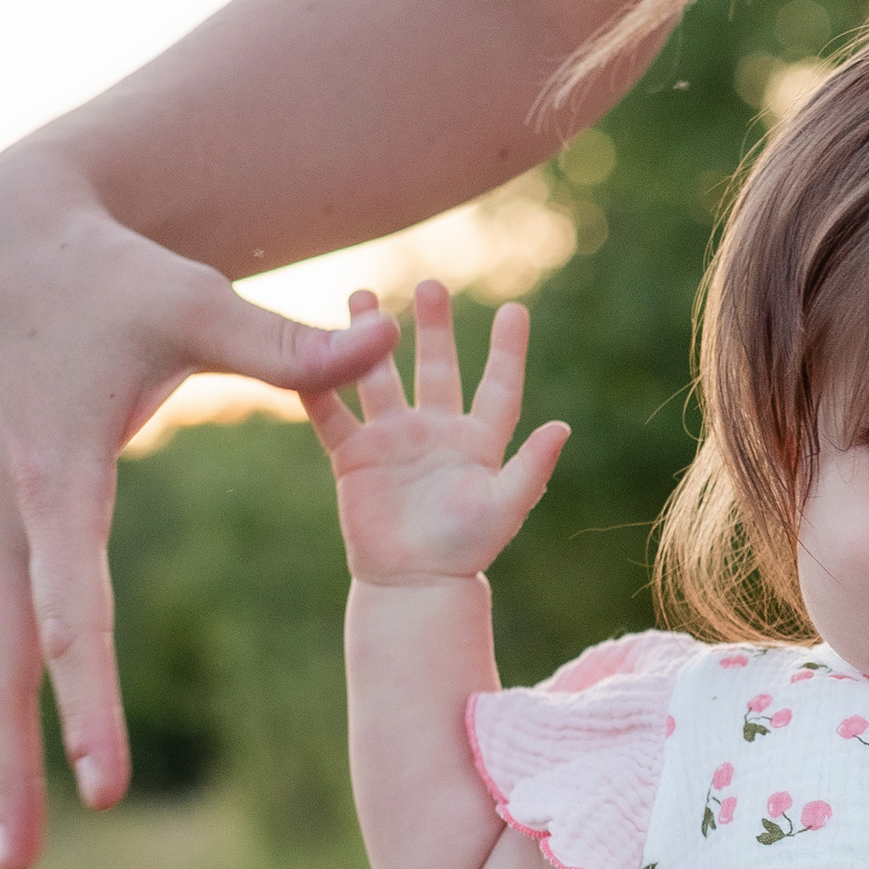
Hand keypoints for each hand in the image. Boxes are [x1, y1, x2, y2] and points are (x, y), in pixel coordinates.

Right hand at [0, 149, 401, 868]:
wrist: (1, 236)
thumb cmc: (112, 273)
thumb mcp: (195, 300)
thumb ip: (287, 343)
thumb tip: (379, 343)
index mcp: (59, 476)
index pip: (73, 612)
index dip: (88, 701)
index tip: (104, 784)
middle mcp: (5, 509)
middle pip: (5, 662)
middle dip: (13, 765)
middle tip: (18, 863)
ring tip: (9, 851)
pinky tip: (2, 766)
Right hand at [305, 280, 566, 582]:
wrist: (413, 584)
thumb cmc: (466, 550)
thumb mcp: (505, 506)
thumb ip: (531, 467)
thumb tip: (561, 427)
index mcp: (479, 443)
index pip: (498, 386)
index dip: (508, 350)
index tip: (516, 309)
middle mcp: (436, 434)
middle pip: (436, 369)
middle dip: (433, 328)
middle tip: (431, 284)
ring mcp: (393, 442)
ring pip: (379, 378)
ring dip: (371, 341)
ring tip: (363, 296)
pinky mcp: (354, 458)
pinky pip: (333, 416)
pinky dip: (319, 389)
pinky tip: (308, 356)